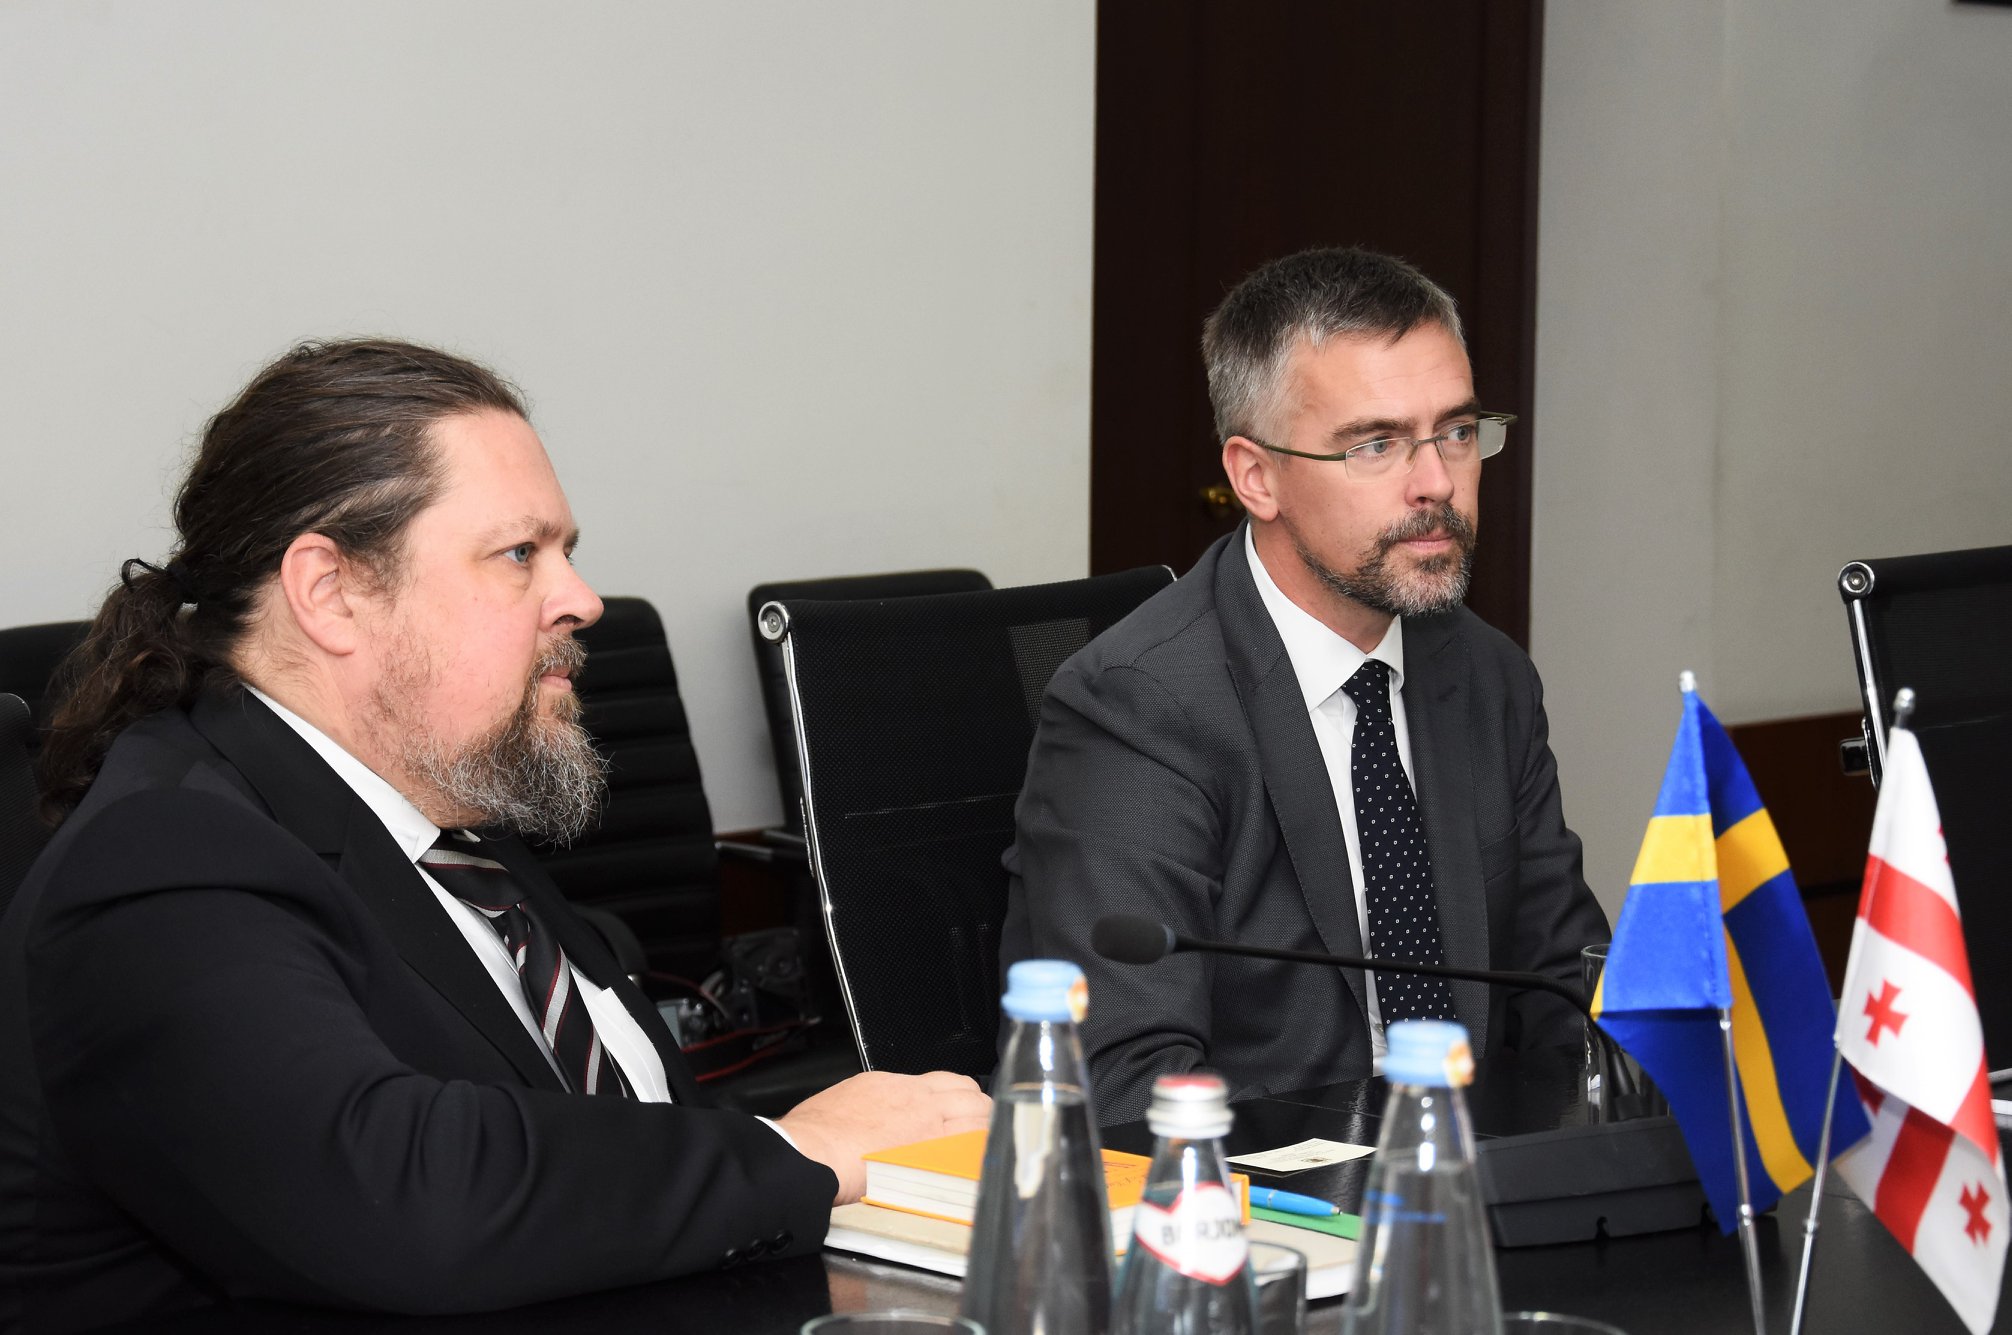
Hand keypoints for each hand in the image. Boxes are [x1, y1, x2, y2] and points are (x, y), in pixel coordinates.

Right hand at [777, 1069, 990, 1203]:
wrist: (811, 1151)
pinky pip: (972, 1148)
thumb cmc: (815, 1133)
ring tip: (986, 1143)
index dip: (956, 1096)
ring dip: (984, 1128)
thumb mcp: (845, 1101)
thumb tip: (873, 1116)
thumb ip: (870, 1105)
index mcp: (893, 1084)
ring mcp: (928, 1124)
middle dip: (977, 1108)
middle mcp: (916, 1099)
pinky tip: (983, 1162)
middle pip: (968, 1093)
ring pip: (978, 1115)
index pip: (942, 1081)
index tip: (957, 1109)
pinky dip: (980, 1153)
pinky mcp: (932, 1153)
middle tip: (979, 1125)